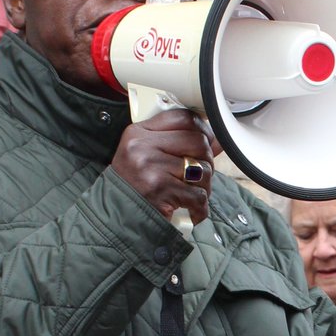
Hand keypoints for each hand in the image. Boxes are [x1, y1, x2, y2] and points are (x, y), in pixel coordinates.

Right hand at [110, 109, 218, 224]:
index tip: (208, 141)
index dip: (203, 128)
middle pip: (198, 141)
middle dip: (207, 160)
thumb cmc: (135, 186)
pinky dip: (200, 207)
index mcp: (139, 133)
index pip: (183, 117)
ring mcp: (150, 168)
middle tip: (200, 174)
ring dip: (205, 186)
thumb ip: (181, 144)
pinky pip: (197, 194)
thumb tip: (218, 140)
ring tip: (193, 193)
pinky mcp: (159, 191)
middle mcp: (142, 147)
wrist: (116, 217)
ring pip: (202, 169)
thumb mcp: (150, 157)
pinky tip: (192, 210)